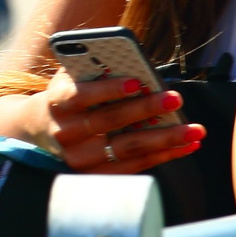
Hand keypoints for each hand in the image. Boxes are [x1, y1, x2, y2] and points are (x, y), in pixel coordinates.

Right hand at [0, 72, 204, 172]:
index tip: (135, 83)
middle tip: (175, 99)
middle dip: (145, 110)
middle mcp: (67, 133)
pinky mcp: (96, 175)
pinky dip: (163, 156)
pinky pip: (135, 167)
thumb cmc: (67, 96)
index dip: (108, 90)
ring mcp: (81, 158)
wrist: (40, 132)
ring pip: (127, 149)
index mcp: (59, 102)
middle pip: (110, 122)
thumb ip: (92, 68)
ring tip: (195, 130)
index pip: (82, 96)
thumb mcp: (70, 78)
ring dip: (164, 139)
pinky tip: (187, 146)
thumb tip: (131, 61)